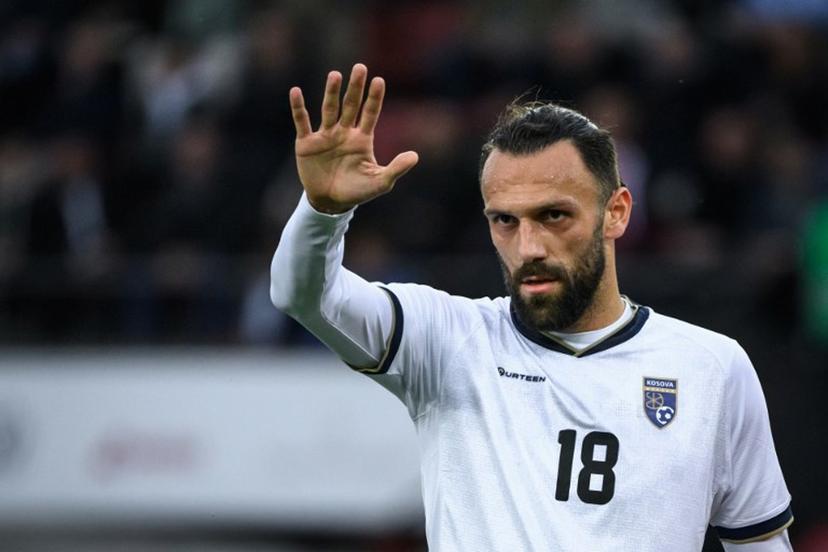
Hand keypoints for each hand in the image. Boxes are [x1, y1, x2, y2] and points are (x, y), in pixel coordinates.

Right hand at [289, 63, 418, 213]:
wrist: (330, 202)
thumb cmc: (357, 191)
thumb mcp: (379, 182)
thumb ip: (396, 168)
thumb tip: (415, 156)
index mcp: (362, 139)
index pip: (370, 113)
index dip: (374, 98)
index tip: (379, 80)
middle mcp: (344, 132)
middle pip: (351, 105)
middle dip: (355, 88)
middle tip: (360, 67)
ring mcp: (325, 136)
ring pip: (329, 109)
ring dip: (331, 92)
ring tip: (335, 75)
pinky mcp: (306, 143)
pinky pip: (302, 122)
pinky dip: (298, 107)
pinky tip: (296, 91)